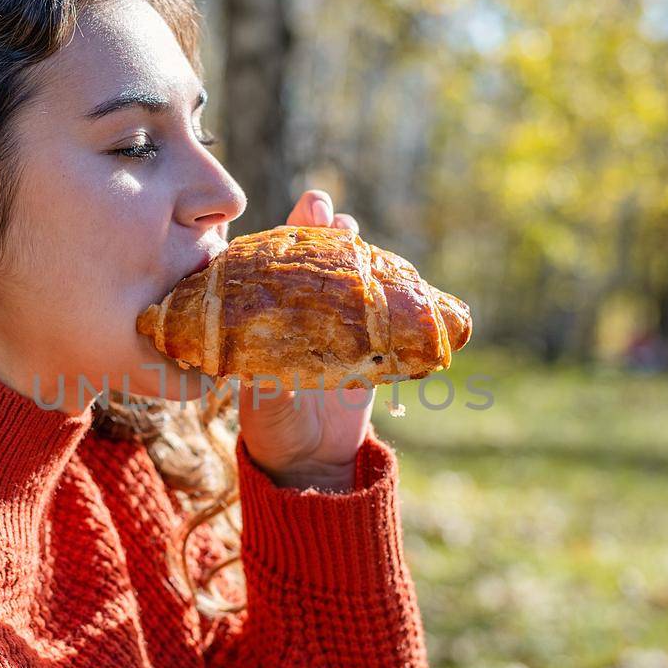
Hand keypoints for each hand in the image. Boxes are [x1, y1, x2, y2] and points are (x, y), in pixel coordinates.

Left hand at [234, 189, 373, 490]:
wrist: (312, 461)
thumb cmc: (273, 428)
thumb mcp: (264, 405)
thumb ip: (267, 384)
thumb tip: (260, 367)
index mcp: (272, 315)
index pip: (280, 263)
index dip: (291, 232)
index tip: (303, 208)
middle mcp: (308, 311)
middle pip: (320, 259)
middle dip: (325, 228)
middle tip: (323, 207)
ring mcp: (342, 326)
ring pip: (354, 278)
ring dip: (358, 252)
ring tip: (352, 230)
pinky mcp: (373, 348)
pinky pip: (388, 317)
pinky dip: (399, 298)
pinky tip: (407, 280)